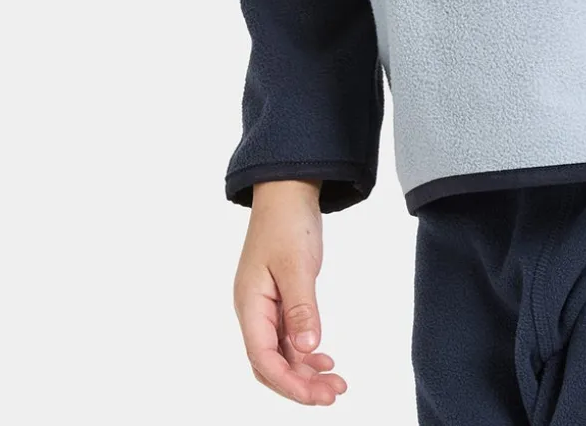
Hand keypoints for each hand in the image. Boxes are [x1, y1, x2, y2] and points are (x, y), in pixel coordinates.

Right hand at [233, 179, 348, 405]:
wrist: (288, 189)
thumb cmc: (288, 222)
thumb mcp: (297, 265)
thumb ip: (302, 309)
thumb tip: (306, 351)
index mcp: (249, 305)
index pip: (263, 359)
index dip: (289, 383)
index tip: (317, 396)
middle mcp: (254, 311)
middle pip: (270, 363)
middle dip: (299, 384)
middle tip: (333, 394)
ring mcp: (266, 306)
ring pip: (281, 352)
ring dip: (305, 370)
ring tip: (336, 383)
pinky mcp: (280, 299)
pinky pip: (288, 337)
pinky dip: (305, 351)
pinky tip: (324, 359)